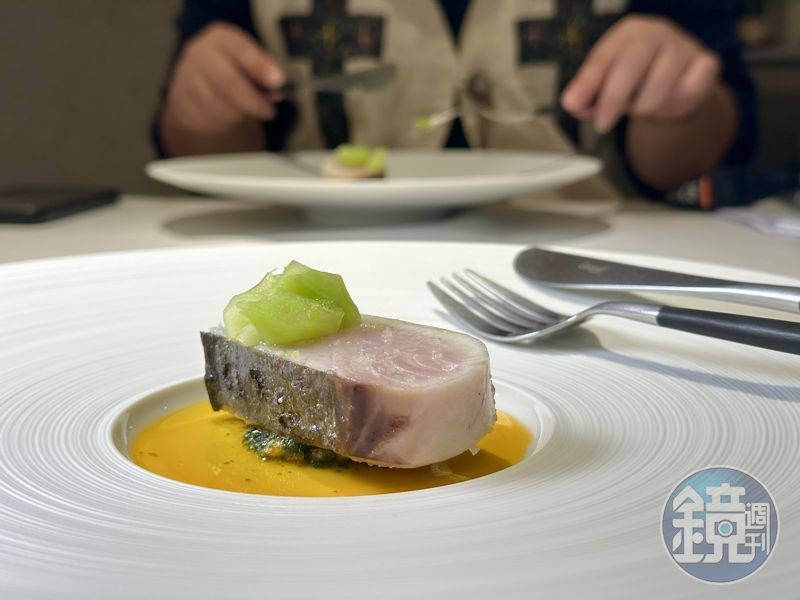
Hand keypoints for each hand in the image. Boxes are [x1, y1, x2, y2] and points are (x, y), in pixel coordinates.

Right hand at [164, 22, 284, 134]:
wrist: (196, 86)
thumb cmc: (231, 70)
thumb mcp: (247, 64)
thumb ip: (262, 74)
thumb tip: (277, 90)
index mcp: (221, 38)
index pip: (240, 49)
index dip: (259, 65)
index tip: (278, 80)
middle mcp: (200, 54)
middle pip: (229, 81)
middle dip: (253, 100)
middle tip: (269, 111)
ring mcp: (187, 78)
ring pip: (219, 105)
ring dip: (240, 114)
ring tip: (249, 112)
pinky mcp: (182, 103)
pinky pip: (208, 118)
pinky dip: (225, 122)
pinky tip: (231, 116)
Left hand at [561, 15, 721, 132]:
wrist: (680, 83)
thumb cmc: (638, 81)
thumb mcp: (608, 84)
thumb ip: (587, 94)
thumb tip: (572, 104)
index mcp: (627, 33)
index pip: (603, 57)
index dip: (587, 83)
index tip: (574, 106)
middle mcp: (656, 32)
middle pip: (632, 64)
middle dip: (614, 98)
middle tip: (602, 123)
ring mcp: (684, 45)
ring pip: (661, 81)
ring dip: (645, 105)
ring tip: (641, 109)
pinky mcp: (706, 63)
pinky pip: (689, 89)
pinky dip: (676, 103)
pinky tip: (671, 101)